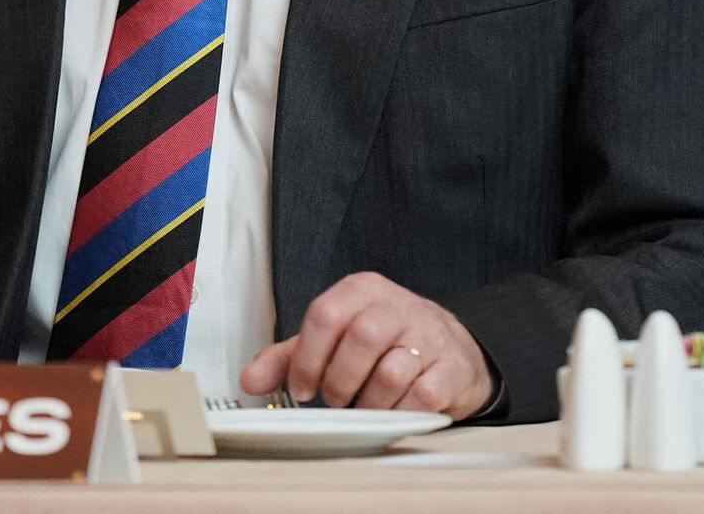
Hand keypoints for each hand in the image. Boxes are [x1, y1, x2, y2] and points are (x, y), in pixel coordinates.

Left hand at [239, 271, 494, 417]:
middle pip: (359, 338)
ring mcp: (430, 334)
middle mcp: (398, 304)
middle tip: (336, 399)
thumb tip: (250, 380)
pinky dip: (401, 413)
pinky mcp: (453, 367)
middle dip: (339, 381)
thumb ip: (291, 356)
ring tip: (365, 406)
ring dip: (370, 403)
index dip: (307, 357)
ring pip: (391, 371)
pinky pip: (422, 396)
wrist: (450, 347)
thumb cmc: (384, 342)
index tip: (302, 387)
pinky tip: (394, 410)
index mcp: (363, 289)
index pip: (325, 313)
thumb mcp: (336, 339)